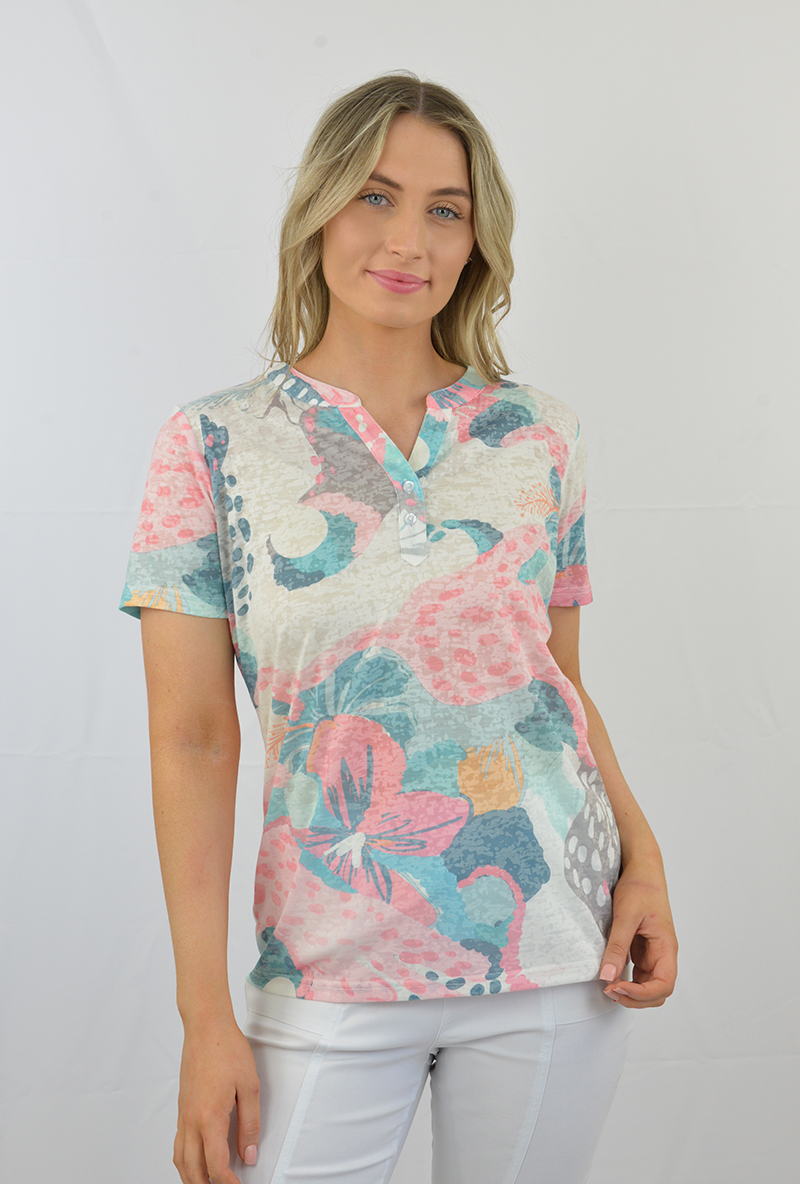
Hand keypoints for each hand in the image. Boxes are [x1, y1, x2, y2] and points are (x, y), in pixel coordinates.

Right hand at [173, 1019, 260, 1183]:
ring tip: (208, 1183)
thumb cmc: (227, 1050)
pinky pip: (178, 1143)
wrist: (206, 1026)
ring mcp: (183, 1114)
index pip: (216, 1166)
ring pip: (180, 1159)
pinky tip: (196, 1159)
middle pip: (192, 1170)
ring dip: (192, 1178)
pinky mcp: (182, 1107)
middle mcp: (191, 1120)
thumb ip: (250, 1125)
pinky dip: (185, 1160)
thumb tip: (249, 1155)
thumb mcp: (250, 1087)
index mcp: (210, 1117)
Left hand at [599, 856, 677, 1008]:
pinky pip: (638, 973)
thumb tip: (607, 976)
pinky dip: (626, 979)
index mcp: (666, 946)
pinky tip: (611, 975)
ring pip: (647, 985)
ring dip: (630, 991)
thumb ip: (617, 946)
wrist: (641, 868)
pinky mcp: (642, 949)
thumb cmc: (640, 886)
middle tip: (609, 989)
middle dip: (635, 998)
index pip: (664, 984)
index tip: (617, 987)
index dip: (642, 994)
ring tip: (608, 984)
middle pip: (657, 991)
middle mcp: (663, 953)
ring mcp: (653, 953)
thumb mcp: (625, 916)